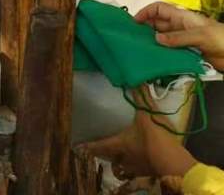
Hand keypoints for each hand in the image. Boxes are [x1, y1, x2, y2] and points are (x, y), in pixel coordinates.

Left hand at [82, 86, 196, 180]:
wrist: (173, 161)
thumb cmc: (155, 137)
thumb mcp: (147, 114)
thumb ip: (142, 97)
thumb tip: (136, 79)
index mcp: (121, 144)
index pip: (101, 146)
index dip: (90, 147)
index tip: (80, 148)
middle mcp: (126, 159)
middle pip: (111, 160)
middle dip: (106, 157)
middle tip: (102, 153)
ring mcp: (138, 169)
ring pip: (124, 170)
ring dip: (120, 166)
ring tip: (119, 161)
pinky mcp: (151, 174)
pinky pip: (138, 174)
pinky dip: (137, 170)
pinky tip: (141, 165)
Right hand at [135, 2, 223, 70]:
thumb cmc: (220, 38)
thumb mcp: (200, 35)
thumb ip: (178, 37)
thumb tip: (156, 39)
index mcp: (181, 17)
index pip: (159, 9)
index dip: (146, 12)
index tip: (134, 22)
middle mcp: (179, 27)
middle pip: (158, 25)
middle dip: (146, 29)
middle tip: (133, 40)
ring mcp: (182, 41)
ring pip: (163, 39)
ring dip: (153, 43)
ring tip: (141, 51)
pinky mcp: (186, 53)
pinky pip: (170, 52)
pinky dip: (162, 55)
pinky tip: (155, 60)